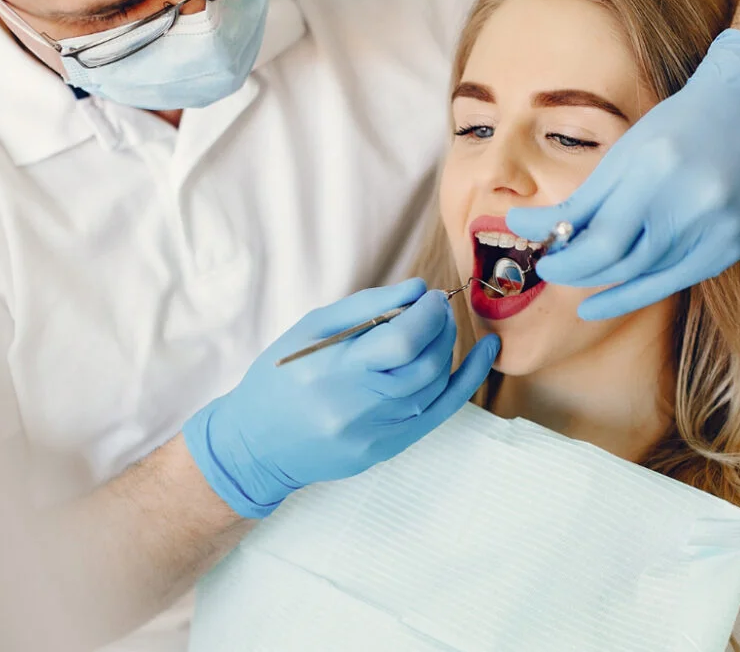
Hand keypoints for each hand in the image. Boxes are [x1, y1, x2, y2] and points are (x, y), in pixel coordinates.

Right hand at [183, 279, 499, 517]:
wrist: (255, 446)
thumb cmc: (278, 379)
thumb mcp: (310, 331)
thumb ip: (366, 308)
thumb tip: (418, 289)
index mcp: (333, 371)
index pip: (402, 341)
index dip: (426, 314)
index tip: (429, 297)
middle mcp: (358, 407)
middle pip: (424, 364)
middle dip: (440, 327)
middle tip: (436, 308)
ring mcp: (375, 434)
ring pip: (434, 386)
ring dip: (446, 349)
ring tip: (439, 327)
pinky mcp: (386, 450)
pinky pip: (438, 413)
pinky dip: (465, 380)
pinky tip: (485, 354)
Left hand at [507, 29, 739, 320]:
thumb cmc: (677, 128)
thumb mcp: (625, 154)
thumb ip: (584, 200)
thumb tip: (531, 230)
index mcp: (657, 171)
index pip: (602, 241)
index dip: (566, 260)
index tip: (542, 257)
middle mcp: (692, 205)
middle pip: (621, 264)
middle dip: (577, 271)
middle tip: (552, 268)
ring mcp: (717, 232)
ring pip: (643, 278)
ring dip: (601, 284)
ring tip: (576, 280)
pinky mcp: (730, 250)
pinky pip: (671, 283)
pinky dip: (633, 293)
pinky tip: (601, 303)